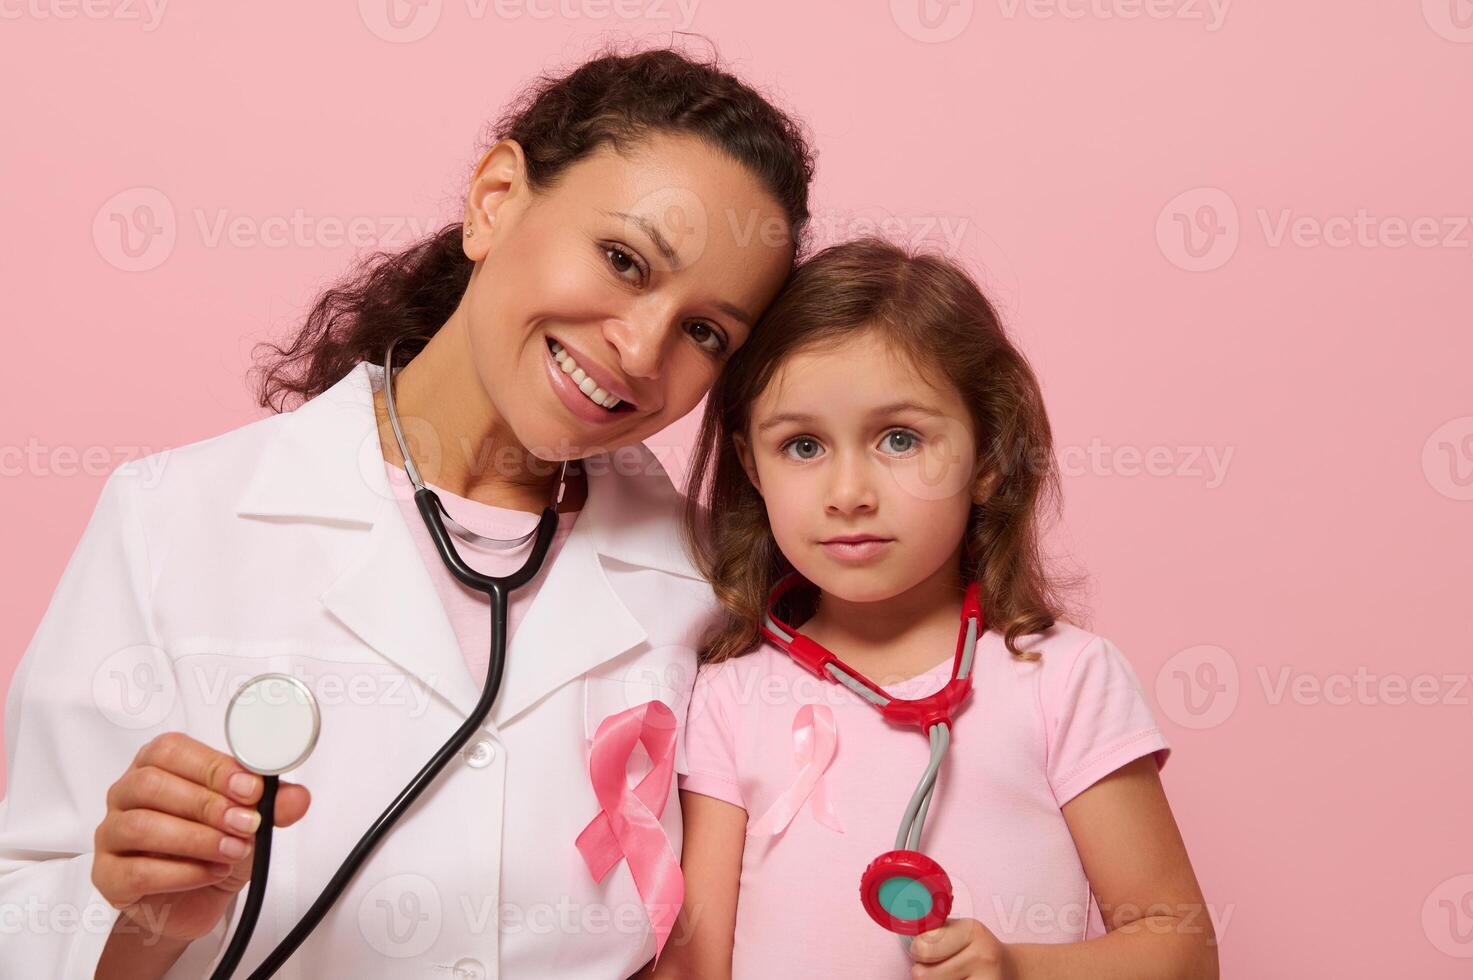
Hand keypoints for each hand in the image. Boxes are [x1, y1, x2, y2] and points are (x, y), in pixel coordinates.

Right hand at [92, 732, 310, 943]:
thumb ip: (273, 806)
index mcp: (157, 765)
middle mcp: (127, 793)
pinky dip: (181, 872)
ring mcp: (111, 834)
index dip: (213, 767)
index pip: (172, 750)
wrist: (194, 900)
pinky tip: (211, 872)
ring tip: (234, 850)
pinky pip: (136, 871)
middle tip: (246, 823)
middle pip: (152, 784)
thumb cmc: (214, 846)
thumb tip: (297, 797)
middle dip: (207, 804)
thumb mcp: (250, 821)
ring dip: (196, 838)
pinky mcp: (108, 876)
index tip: (251, 788)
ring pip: (141, 826)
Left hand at [908, 918, 1013, 979]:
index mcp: (971, 930)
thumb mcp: (959, 931)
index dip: (916, 951)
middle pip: (923, 974)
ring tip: (949, 976)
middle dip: (923, 972)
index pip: (922, 946)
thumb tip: (905, 924)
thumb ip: (934, 929)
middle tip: (936, 967)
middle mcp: (982, 955)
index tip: (923, 951)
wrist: (1010, 970)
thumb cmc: (975, 949)